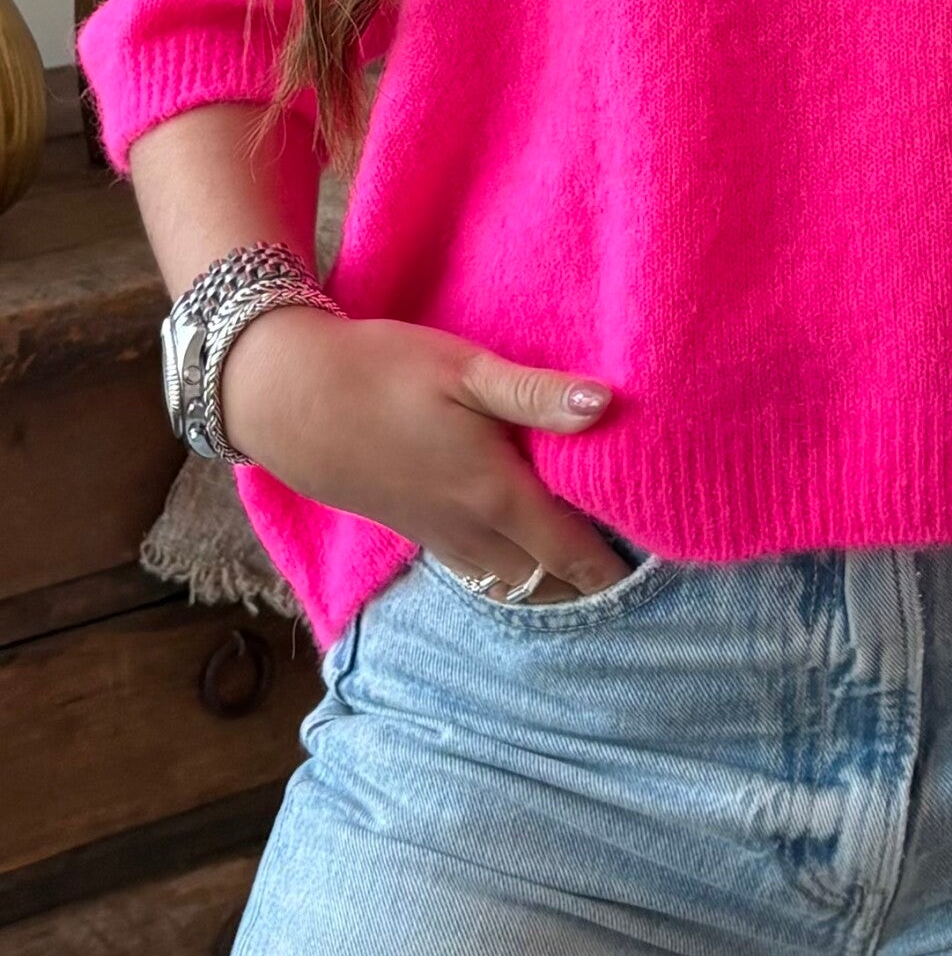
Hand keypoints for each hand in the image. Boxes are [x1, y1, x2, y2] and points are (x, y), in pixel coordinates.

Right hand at [218, 306, 635, 600]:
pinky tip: (519, 559)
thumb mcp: (464, 369)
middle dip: (587, 586)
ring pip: (507, 582)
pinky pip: (474, 570)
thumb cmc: (383, 372)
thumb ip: (535, 396)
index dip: (613, 568)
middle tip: (634, 580)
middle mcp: (470, 526)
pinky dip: (507, 576)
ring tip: (588, 578)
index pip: (570, 549)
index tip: (656, 573)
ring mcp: (436, 533)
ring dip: (547, 586)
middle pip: (544, 579)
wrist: (290, 398)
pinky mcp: (411, 527)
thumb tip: (606, 404)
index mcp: (494, 491)